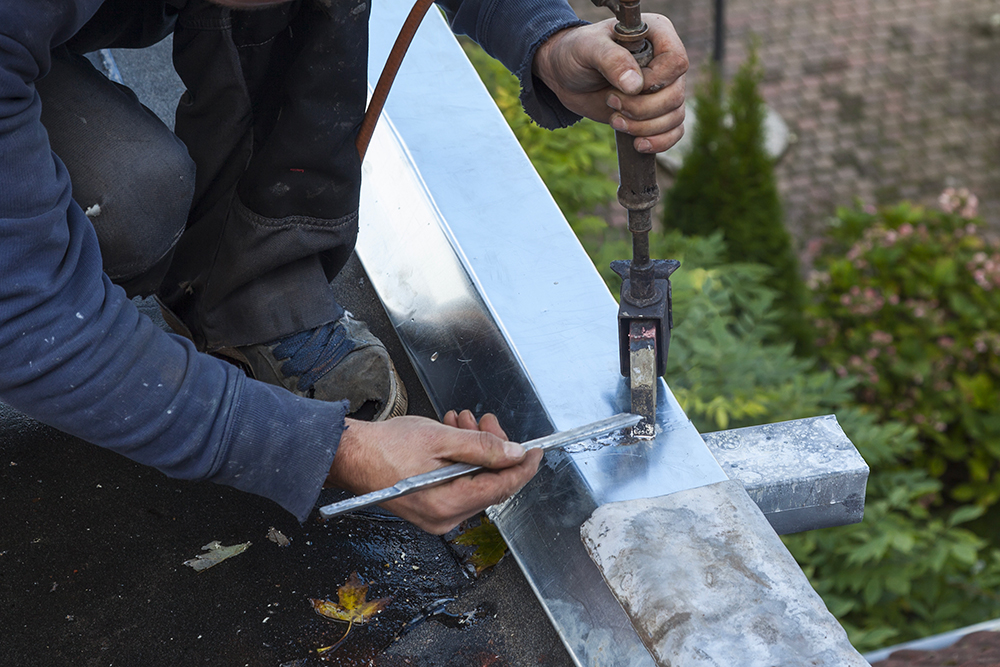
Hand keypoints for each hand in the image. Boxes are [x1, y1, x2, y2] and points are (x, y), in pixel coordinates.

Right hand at [325, 410, 542, 533]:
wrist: (350, 455)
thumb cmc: (385, 448)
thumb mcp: (440, 439)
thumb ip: (482, 448)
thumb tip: (514, 454)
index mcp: (449, 504)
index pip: (502, 488)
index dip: (523, 467)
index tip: (536, 449)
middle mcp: (445, 518)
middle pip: (490, 485)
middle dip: (495, 450)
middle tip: (488, 421)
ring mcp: (436, 515)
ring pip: (475, 482)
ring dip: (476, 451)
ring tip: (464, 422)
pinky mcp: (429, 507)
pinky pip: (458, 484)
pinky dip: (461, 460)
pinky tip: (453, 435)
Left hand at [532, 14, 687, 152]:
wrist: (565, 76)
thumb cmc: (576, 53)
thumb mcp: (588, 49)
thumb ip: (611, 60)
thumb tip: (635, 85)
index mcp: (657, 35)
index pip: (676, 62)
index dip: (653, 81)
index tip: (623, 87)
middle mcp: (665, 62)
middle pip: (676, 95)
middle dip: (642, 109)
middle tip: (611, 102)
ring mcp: (663, 88)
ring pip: (675, 116)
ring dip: (645, 127)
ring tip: (614, 121)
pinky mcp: (656, 111)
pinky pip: (674, 131)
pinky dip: (660, 142)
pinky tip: (638, 144)